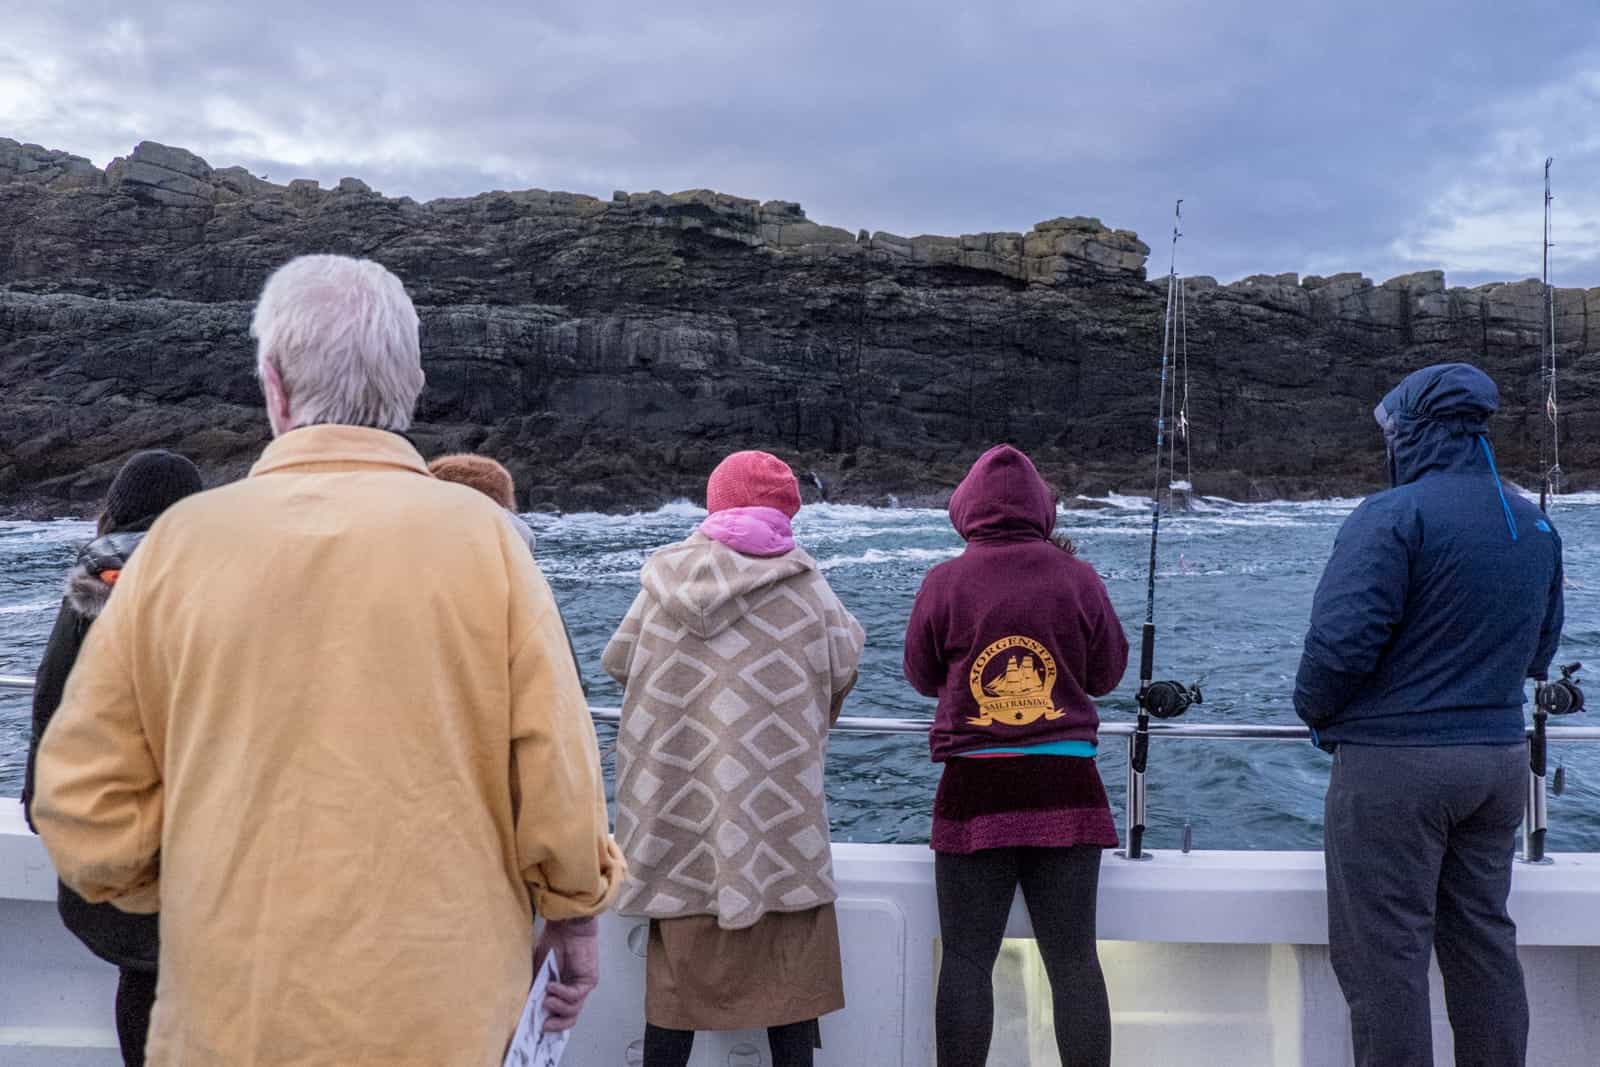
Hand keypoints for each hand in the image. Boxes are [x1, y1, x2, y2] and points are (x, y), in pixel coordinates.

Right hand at [533, 916, 599, 1032]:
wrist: (566, 927)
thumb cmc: (552, 945)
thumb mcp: (538, 972)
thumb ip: (535, 991)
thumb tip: (528, 1011)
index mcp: (560, 992)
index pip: (558, 1015)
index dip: (550, 1025)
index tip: (536, 1030)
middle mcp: (572, 993)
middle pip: (569, 1019)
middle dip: (556, 1025)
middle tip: (543, 1025)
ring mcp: (581, 988)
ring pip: (573, 1010)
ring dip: (558, 1007)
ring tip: (547, 999)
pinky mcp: (589, 981)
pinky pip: (575, 995)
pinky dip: (562, 993)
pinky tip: (552, 986)